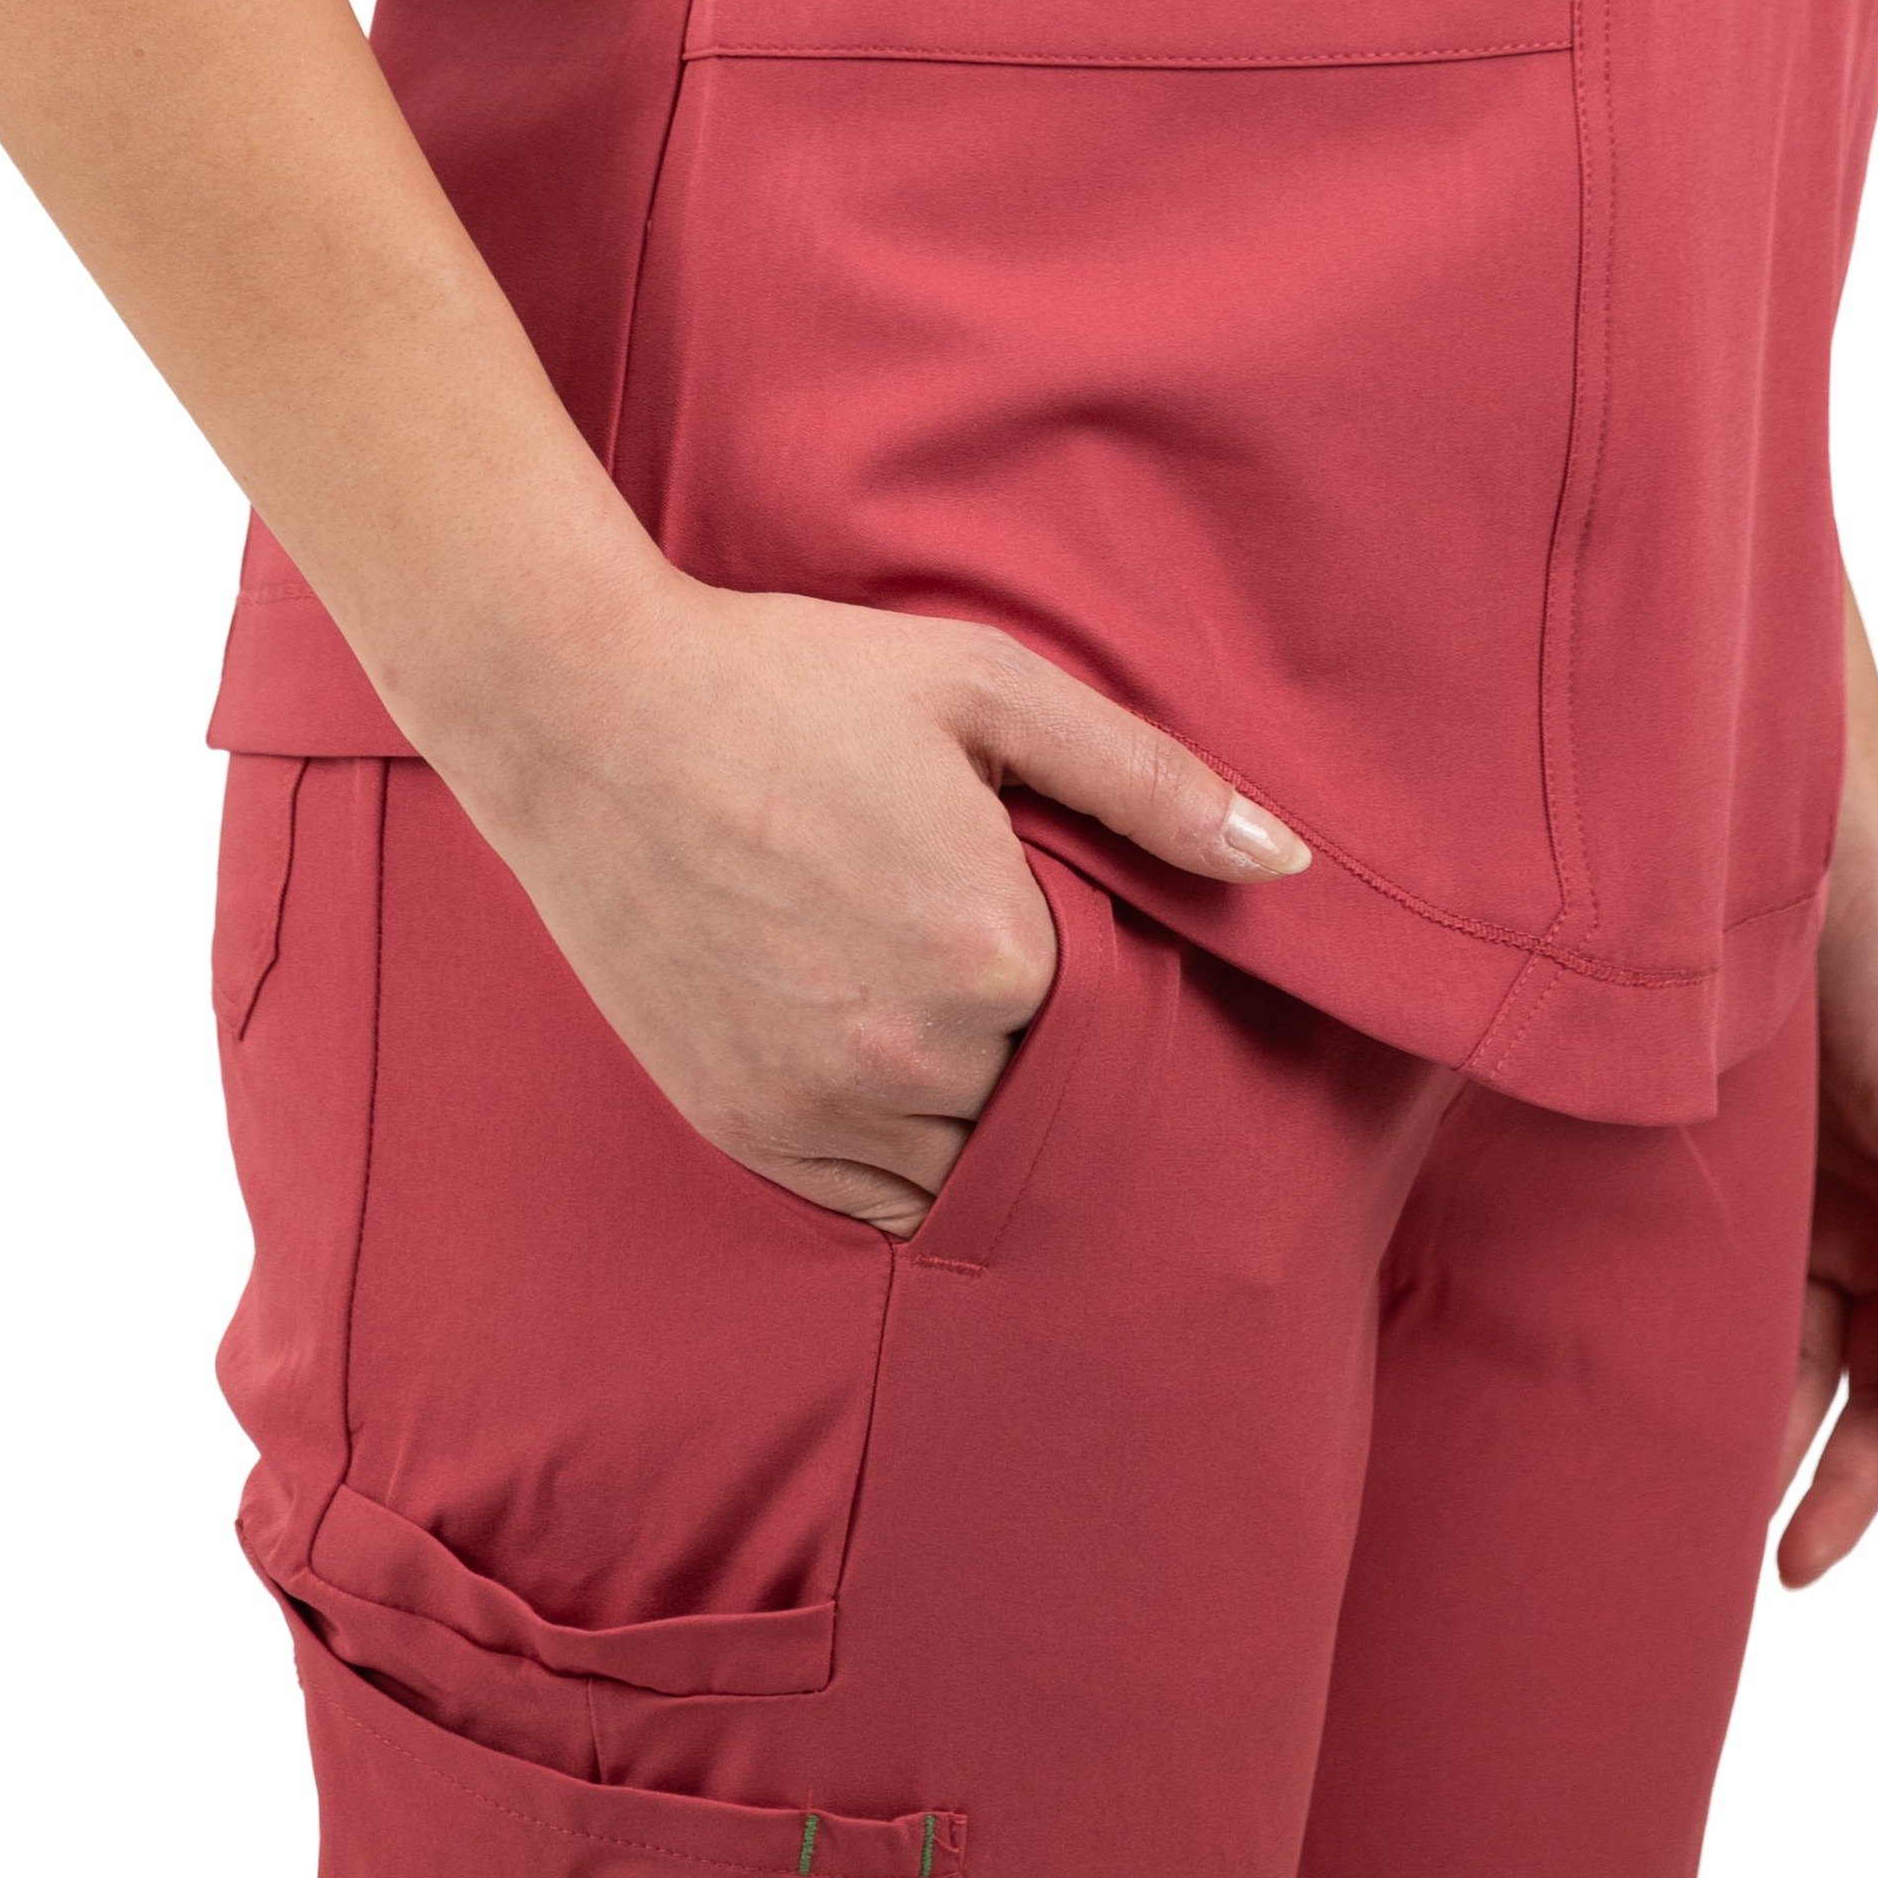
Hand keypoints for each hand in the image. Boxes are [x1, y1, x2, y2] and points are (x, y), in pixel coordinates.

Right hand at [428, 564, 1310, 1236]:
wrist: (591, 715)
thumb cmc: (795, 684)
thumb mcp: (987, 687)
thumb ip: (1148, 780)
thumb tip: (1286, 863)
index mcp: (995, 952)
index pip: (1124, 1029)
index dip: (1123, 991)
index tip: (1096, 942)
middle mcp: (915, 1057)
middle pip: (1052, 1106)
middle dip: (1061, 1059)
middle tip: (1026, 977)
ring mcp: (821, 1110)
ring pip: (970, 1167)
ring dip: (988, 1114)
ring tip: (955, 1012)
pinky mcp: (748, 1132)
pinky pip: (877, 1194)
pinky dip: (906, 1148)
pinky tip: (891, 1054)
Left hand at [1777, 605, 1877, 1583]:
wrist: (1768, 838)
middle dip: (1858, 1490)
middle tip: (1795, 1566)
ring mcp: (1835, 1202)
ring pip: (1821, 1364)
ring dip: (1789, 1444)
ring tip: (1729, 1518)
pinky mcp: (1757, 1178)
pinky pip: (1755, 1300)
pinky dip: (1738, 1364)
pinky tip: (1693, 1410)